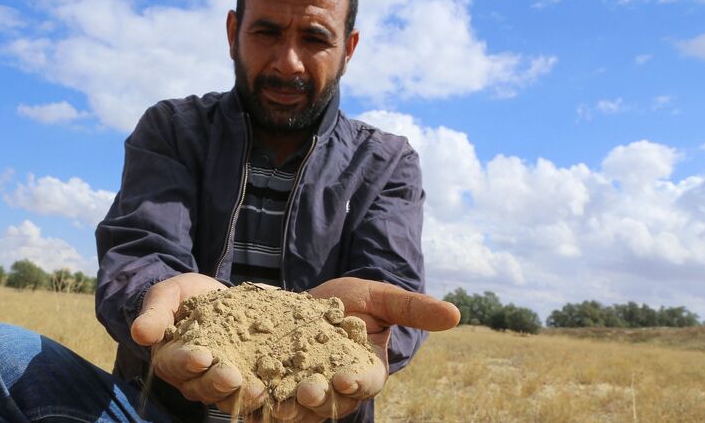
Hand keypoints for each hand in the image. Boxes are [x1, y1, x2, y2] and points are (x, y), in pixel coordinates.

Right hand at [130, 273, 266, 411]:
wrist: (210, 297)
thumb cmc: (182, 296)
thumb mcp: (166, 295)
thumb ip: (155, 313)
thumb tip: (139, 333)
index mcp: (168, 358)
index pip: (174, 364)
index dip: (187, 362)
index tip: (201, 356)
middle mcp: (189, 377)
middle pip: (201, 387)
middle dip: (217, 382)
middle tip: (233, 377)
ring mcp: (214, 382)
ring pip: (225, 396)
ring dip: (241, 394)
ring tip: (259, 388)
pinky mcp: (239, 381)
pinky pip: (247, 393)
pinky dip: (260, 394)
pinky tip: (275, 388)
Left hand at [265, 277, 459, 421]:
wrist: (307, 302)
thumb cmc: (352, 301)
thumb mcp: (381, 298)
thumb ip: (413, 308)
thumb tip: (457, 314)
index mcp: (366, 373)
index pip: (365, 384)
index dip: (357, 383)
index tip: (345, 378)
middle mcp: (337, 390)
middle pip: (330, 402)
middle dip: (319, 398)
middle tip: (306, 391)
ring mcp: (304, 391)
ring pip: (298, 407)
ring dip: (288, 407)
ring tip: (276, 401)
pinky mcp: (275, 386)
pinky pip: (268, 398)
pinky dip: (259, 400)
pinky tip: (248, 393)